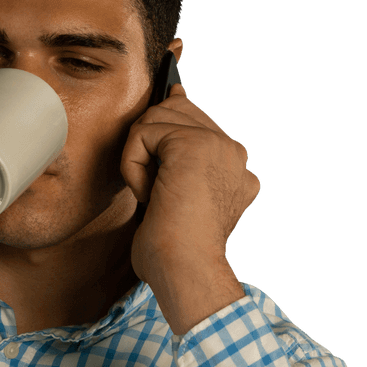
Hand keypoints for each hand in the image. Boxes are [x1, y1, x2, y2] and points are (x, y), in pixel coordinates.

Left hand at [120, 83, 259, 333]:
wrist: (184, 270)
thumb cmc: (173, 250)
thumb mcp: (174, 194)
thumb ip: (174, 152)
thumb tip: (175, 97)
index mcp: (235, 167)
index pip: (194, 122)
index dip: (164, 133)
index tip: (157, 160)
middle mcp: (234, 153)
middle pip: (174, 111)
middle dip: (148, 145)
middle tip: (156, 191)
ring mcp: (218, 145)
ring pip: (155, 120)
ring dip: (138, 159)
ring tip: (154, 195)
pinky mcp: (194, 143)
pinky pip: (142, 133)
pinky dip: (132, 165)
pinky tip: (149, 193)